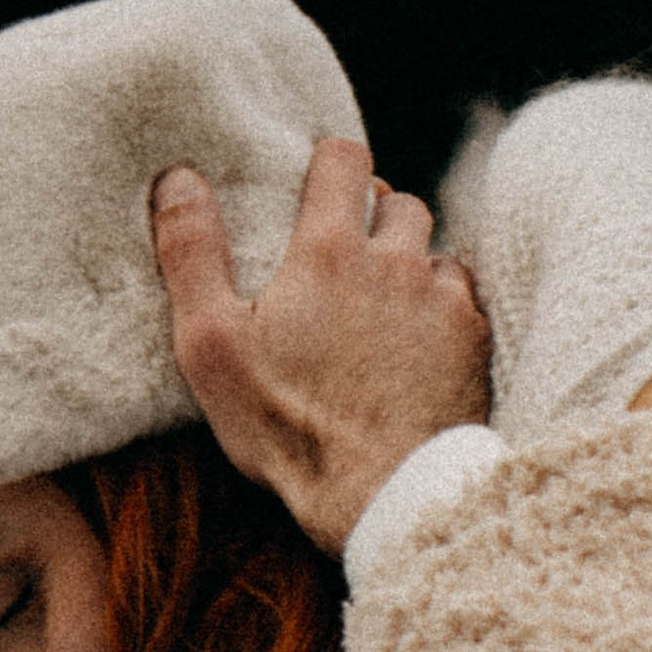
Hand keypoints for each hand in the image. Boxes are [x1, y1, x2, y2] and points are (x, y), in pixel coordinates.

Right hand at [150, 136, 492, 554]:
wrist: (384, 492)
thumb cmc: (288, 425)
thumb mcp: (212, 346)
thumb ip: (192, 255)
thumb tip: (177, 180)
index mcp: (329, 251)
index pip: (343, 159)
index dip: (328, 163)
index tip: (314, 188)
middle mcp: (396, 261)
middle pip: (397, 201)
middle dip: (373, 217)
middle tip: (344, 259)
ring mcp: (443, 299)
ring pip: (432, 249)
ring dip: (409, 263)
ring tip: (380, 304)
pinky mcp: (475, 340)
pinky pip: (463, 297)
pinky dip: (441, 307)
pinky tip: (417, 342)